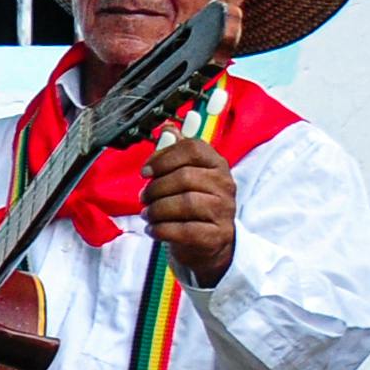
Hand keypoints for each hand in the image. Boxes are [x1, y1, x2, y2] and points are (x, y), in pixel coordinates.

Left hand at [144, 130, 240, 287]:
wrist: (207, 242)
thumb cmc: (191, 205)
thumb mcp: (185, 176)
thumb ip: (176, 154)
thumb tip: (168, 127)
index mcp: (217, 165)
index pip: (193, 148)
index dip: (164, 158)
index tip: (145, 171)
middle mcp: (225, 185)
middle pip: (185, 177)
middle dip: (156, 188)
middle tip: (144, 198)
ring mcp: (224, 211)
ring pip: (186, 203)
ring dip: (157, 209)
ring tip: (148, 214)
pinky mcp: (217, 235)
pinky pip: (185, 230)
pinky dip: (162, 229)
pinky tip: (153, 229)